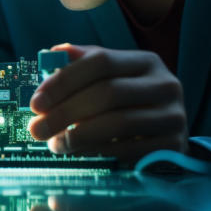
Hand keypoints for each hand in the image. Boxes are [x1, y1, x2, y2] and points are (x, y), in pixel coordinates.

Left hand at [28, 44, 187, 164]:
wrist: (167, 135)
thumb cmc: (128, 103)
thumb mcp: (110, 80)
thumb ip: (81, 66)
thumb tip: (49, 56)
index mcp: (146, 61)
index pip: (100, 61)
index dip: (64, 81)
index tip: (36, 103)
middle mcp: (165, 84)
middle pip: (108, 93)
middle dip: (65, 112)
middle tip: (37, 129)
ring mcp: (173, 116)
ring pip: (118, 123)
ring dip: (78, 136)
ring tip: (55, 144)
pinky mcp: (174, 146)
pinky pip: (128, 150)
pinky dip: (98, 153)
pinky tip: (80, 154)